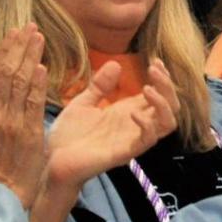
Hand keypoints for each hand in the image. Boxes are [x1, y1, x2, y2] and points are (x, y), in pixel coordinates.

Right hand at [0, 25, 48, 209]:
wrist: (0, 194)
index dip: (6, 52)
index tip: (15, 34)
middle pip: (7, 72)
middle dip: (18, 47)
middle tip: (30, 26)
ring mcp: (11, 122)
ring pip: (20, 83)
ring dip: (29, 57)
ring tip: (37, 36)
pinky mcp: (28, 134)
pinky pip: (32, 104)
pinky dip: (36, 84)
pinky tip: (41, 66)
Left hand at [45, 59, 172, 188]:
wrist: (52, 160)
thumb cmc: (67, 136)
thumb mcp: (83, 102)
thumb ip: (100, 86)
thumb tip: (116, 64)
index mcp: (128, 112)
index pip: (158, 95)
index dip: (162, 78)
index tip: (155, 61)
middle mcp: (135, 126)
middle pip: (169, 107)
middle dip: (167, 86)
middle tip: (155, 69)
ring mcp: (132, 140)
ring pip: (167, 124)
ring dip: (163, 104)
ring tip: (148, 88)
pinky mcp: (124, 154)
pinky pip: (147, 141)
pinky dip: (146, 125)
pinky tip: (132, 113)